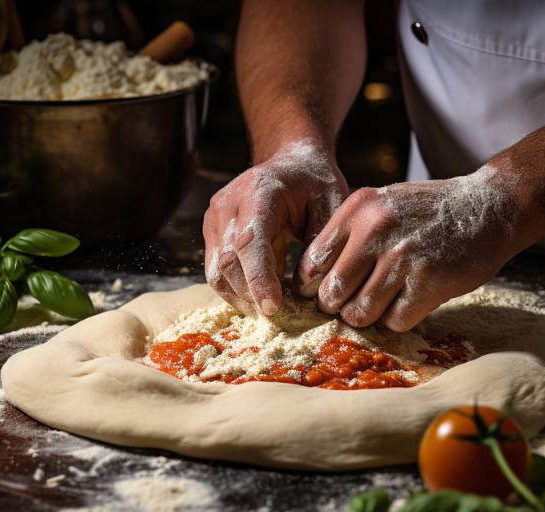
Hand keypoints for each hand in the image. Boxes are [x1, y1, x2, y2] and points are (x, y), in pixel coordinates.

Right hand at [204, 141, 348, 314]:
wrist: (292, 161)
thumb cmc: (315, 183)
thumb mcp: (332, 205)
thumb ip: (321, 244)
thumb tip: (307, 286)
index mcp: (259, 191)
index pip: (249, 242)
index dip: (258, 278)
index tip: (273, 308)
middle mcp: (228, 203)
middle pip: (228, 262)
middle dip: (252, 295)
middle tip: (282, 317)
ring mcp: (214, 218)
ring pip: (216, 272)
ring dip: (242, 297)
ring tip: (272, 310)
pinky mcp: (212, 231)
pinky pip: (215, 270)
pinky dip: (236, 289)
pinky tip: (260, 297)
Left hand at [296, 167, 520, 330]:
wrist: (489, 208)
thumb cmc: (429, 211)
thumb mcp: (382, 204)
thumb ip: (347, 233)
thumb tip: (310, 278)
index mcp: (359, 209)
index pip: (312, 262)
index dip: (312, 285)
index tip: (321, 293)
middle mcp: (376, 230)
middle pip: (332, 293)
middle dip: (338, 305)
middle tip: (353, 303)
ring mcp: (403, 257)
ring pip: (360, 312)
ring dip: (368, 316)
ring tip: (382, 303)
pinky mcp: (429, 282)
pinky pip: (395, 320)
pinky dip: (398, 318)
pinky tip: (410, 301)